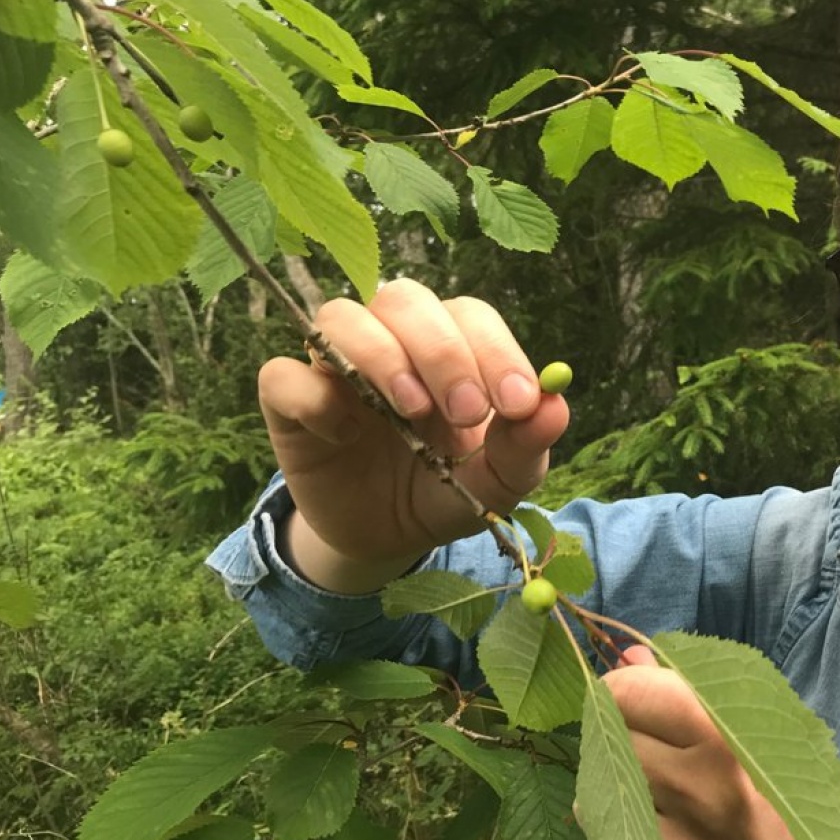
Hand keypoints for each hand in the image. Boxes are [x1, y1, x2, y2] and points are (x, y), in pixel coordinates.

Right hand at [257, 280, 569, 589]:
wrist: (387, 539)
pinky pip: (283, 375)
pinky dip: (314, 396)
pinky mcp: (288, 401)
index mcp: (450, 346)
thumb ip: (525, 445)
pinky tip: (343, 434)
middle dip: (442, 351)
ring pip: (342, 315)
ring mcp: (335, 364)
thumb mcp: (497, 481)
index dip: (495, 350)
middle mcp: (390, 339)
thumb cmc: (447, 490)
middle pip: (406, 299)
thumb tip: (555, 404)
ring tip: (412, 411)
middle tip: (465, 413)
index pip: (470, 316)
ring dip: (383, 357)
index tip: (516, 404)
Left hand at [583, 649, 839, 839]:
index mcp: (730, 749)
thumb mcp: (773, 749)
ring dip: (615, 805)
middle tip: (653, 765)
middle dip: (619, 750)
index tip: (629, 702)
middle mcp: (700, 802)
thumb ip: (700, 698)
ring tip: (661, 814)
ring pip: (594, 809)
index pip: (631, 695)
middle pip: (608, 749)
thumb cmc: (803, 826)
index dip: (620, 692)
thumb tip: (631, 654)